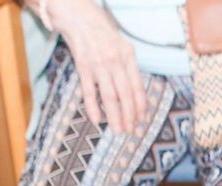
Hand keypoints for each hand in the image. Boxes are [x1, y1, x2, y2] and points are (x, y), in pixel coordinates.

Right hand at [33, 0, 145, 133]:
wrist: (79, 17)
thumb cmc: (102, 32)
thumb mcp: (122, 45)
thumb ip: (128, 66)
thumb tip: (136, 92)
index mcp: (128, 56)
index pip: (137, 86)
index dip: (140, 106)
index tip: (142, 120)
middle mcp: (115, 61)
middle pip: (125, 95)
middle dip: (130, 116)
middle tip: (131, 131)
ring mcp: (99, 65)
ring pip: (109, 97)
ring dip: (114, 116)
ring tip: (118, 131)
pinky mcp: (83, 67)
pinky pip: (88, 92)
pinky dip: (93, 108)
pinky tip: (96, 121)